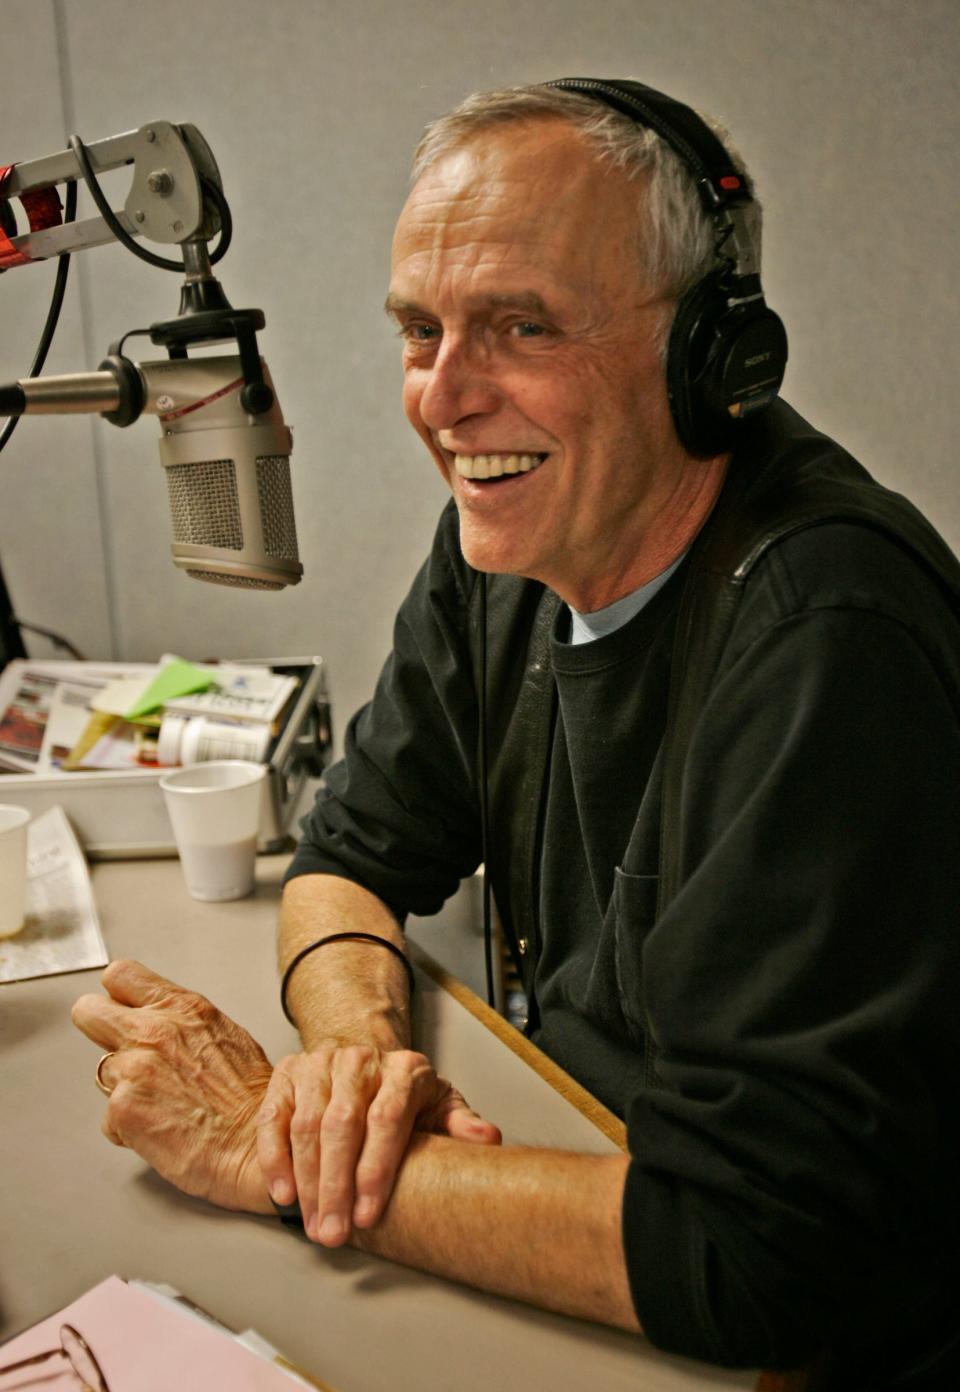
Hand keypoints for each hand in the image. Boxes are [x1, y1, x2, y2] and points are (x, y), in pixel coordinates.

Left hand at [72, 959, 274, 1213]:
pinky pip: (109, 1117)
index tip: (124, 1010)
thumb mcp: (224, 1034)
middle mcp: (154, 1030)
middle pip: (88, 1011)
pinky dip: (129, 1127)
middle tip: (122, 1052)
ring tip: (158, 1102)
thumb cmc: (250, 1098)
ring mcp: (134, 1069)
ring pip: (102, 1072)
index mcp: (181, 1008)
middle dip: (100, 1030)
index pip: (120, 976)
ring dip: (123, 1087)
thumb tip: (161, 1021)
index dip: (117, 996)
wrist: (256, 1145)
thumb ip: (183, 1022)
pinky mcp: (122, 1109)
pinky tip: (160, 1128)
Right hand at [257, 1045, 501, 1244]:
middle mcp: (360, 1060)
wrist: (367, 1065)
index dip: (376, 1169)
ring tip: (312, 1225)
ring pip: (307, 1125)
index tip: (369, 1214)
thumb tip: (487, 1138)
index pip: (387, 1118)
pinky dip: (275, 1158)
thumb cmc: (406, 1097)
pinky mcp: (288, 1074)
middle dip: (336, 1186)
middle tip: (334, 1234)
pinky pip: (274, 1118)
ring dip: (307, 1181)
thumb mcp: (439, 1106)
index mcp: (404, 1070)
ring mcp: (321, 1064)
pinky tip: (283, 1193)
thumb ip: (460, 1123)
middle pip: (342, 1125)